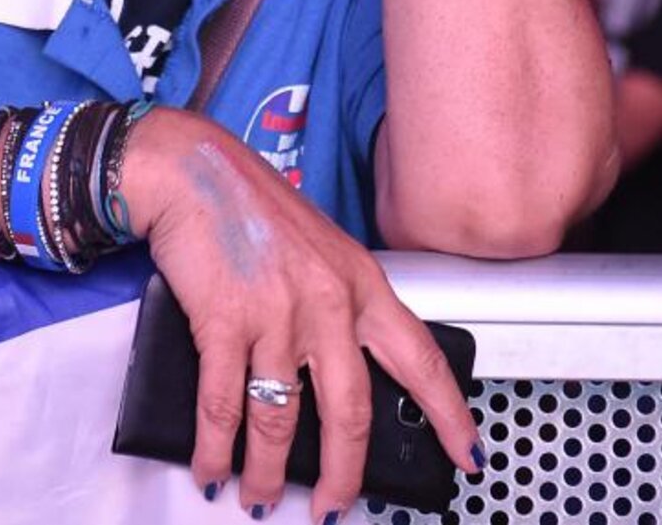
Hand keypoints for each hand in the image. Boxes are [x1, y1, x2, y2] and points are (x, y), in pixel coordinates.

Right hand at [122, 108, 478, 520]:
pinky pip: (224, 406)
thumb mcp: (322, 250)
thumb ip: (340, 306)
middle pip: (351, 413)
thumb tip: (337, 375)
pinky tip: (213, 466)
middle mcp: (328, 302)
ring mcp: (277, 314)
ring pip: (283, 421)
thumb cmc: (252, 207)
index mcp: (362, 283)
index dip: (449, 415)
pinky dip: (217, 448)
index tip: (468, 455)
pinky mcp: (225, 321)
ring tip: (260, 496)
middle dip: (344, 476)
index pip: (422, 359)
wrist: (193, 170)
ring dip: (268, 473)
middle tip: (334, 509)